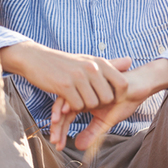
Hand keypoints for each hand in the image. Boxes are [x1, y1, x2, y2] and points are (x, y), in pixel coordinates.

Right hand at [0, 41, 130, 112]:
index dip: (119, 95)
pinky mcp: (65, 86)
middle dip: (100, 104)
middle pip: (108, 98)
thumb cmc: (65, 63)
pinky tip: (67, 101)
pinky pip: (77, 106)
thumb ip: (110, 64)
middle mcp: (92, 68)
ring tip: (77, 98)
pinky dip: (73, 107)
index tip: (111, 100)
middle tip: (89, 100)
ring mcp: (79, 76)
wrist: (37, 59)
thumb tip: (131, 60)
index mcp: (100, 62)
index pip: (122, 83)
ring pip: (92, 104)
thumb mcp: (89, 60)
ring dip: (85, 106)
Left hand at [49, 58, 167, 150]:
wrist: (138, 87)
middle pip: (62, 109)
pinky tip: (70, 110)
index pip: (65, 115)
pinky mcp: (92, 82)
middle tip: (55, 142)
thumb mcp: (106, 121)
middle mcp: (81, 93)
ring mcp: (86, 86)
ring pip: (67, 101)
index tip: (57, 144)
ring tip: (58, 132)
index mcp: (82, 100)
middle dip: (57, 126)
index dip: (60, 129)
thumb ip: (92, 132)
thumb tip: (78, 147)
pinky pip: (79, 92)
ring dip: (61, 117)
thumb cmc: (123, 102)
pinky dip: (72, 101)